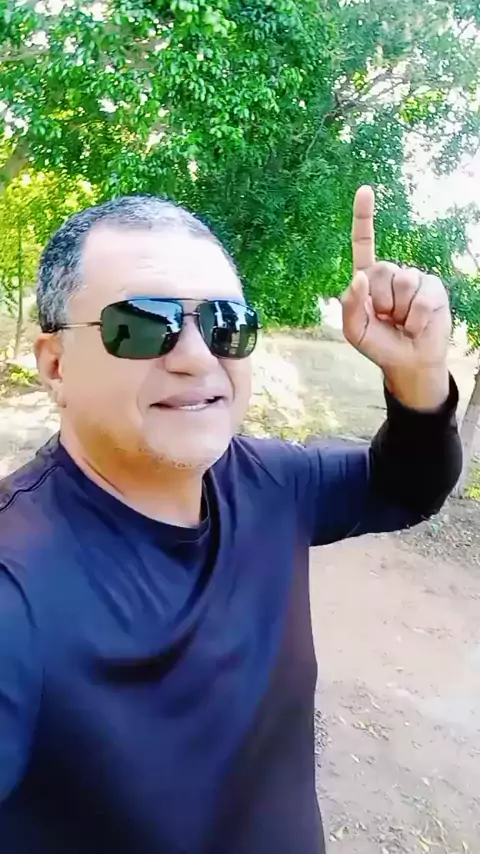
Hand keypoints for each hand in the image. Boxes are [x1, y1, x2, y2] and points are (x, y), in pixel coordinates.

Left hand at [341, 186, 450, 409]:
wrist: (408, 362)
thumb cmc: (379, 345)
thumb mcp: (354, 330)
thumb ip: (349, 305)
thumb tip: (360, 276)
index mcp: (366, 279)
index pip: (363, 243)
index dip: (364, 217)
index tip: (365, 190)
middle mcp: (390, 274)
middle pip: (379, 270)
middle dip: (379, 300)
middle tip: (385, 319)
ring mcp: (413, 279)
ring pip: (402, 281)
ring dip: (399, 310)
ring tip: (401, 322)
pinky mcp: (433, 289)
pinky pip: (421, 297)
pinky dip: (415, 318)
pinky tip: (414, 326)